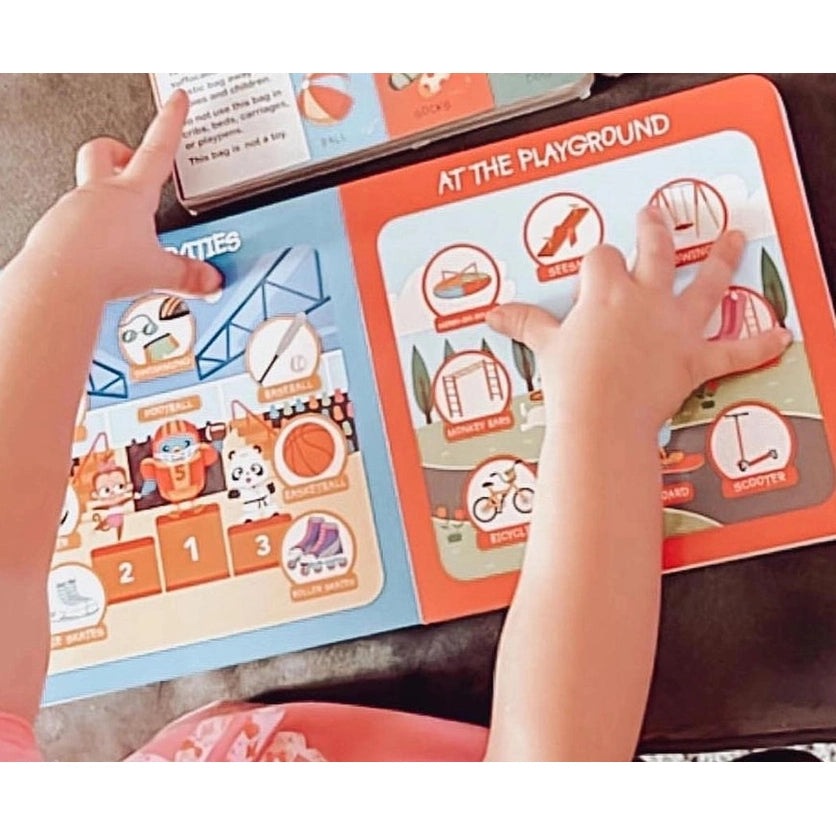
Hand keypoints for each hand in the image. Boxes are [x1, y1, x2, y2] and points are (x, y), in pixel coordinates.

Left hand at [21, 89, 220, 301]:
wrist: (60, 281)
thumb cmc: (102, 265)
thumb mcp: (158, 271)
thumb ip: (187, 273)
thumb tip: (210, 279)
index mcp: (132, 194)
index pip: (158, 148)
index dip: (171, 121)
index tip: (176, 101)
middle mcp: (99, 193)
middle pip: (106, 150)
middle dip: (120, 150)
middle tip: (132, 160)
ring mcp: (73, 207)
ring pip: (87, 187)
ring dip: (104, 199)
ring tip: (121, 229)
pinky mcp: (56, 227)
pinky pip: (72, 219)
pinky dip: (87, 229)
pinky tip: (97, 252)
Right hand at [488, 207, 791, 431]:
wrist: (600, 418)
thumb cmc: (572, 383)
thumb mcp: (546, 346)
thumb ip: (525, 323)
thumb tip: (495, 314)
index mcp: (606, 293)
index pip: (601, 258)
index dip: (596, 262)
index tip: (594, 270)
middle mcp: (644, 300)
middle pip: (656, 249)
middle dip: (654, 229)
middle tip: (655, 215)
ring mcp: (674, 326)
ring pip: (705, 283)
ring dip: (721, 259)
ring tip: (732, 239)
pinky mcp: (694, 358)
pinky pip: (733, 350)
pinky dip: (756, 345)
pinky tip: (778, 335)